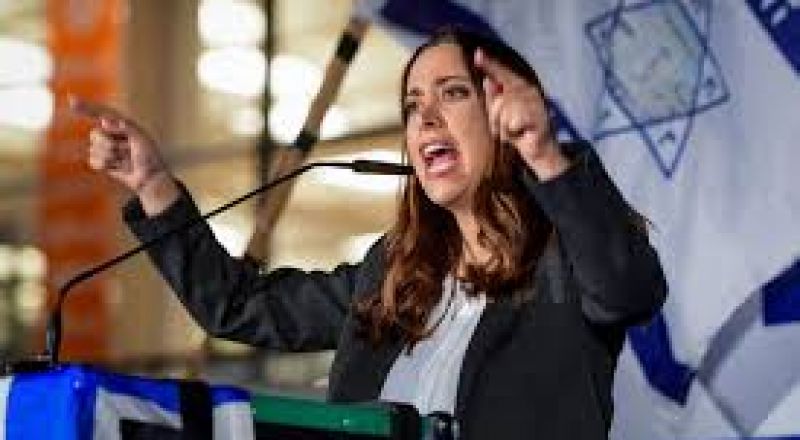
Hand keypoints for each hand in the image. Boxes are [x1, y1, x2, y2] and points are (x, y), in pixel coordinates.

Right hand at [72, 97, 178, 214]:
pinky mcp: (102, 161)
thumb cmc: (149, 157)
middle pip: (95, 135)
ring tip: (125, 160)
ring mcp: (105, 147)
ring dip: (110, 157)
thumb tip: (103, 121)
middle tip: (126, 151)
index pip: (100, 112)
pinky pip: (93, 160)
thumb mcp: (141, 138)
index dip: (86, 107)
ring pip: (94, 149)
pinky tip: (119, 167)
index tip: (72, 101)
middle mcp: (111, 134)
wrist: (149, 178)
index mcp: (121, 124)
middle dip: (108, 145)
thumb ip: (125, 126)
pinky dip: (106, 165)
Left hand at [474, 49, 569, 179]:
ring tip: (514, 132)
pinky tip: (521, 135)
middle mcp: (529, 91)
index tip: (477, 52)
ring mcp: (535, 104)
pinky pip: (511, 124)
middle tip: (506, 128)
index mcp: (520, 88)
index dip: (490, 64)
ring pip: (503, 113)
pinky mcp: (538, 118)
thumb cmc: (518, 131)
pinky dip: (511, 134)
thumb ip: (494, 98)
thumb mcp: (502, 115)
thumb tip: (487, 80)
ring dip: (503, 128)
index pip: (502, 73)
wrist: (539, 151)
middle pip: (498, 100)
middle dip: (495, 119)